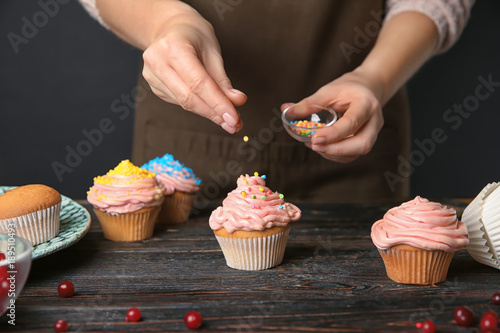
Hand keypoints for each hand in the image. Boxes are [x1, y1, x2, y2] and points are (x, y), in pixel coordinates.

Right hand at [142, 5, 245, 132]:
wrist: (169, 28)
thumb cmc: (193, 35)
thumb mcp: (212, 50)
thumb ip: (222, 79)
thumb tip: (237, 102)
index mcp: (173, 47)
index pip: (198, 83)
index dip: (217, 104)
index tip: (234, 118)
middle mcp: (157, 61)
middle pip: (189, 98)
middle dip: (214, 113)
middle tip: (234, 124)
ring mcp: (152, 75)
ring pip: (184, 103)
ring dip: (208, 113)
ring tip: (227, 118)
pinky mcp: (154, 86)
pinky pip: (179, 102)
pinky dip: (197, 106)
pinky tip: (208, 105)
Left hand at [282, 68, 383, 162]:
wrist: (367, 88)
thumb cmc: (347, 88)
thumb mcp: (328, 91)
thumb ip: (309, 103)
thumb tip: (286, 109)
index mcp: (366, 103)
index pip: (353, 122)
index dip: (334, 134)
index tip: (315, 138)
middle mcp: (374, 120)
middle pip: (362, 144)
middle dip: (337, 150)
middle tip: (315, 146)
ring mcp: (372, 133)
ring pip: (357, 152)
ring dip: (334, 153)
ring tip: (314, 145)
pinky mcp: (366, 141)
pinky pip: (352, 154)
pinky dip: (335, 154)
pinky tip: (321, 147)